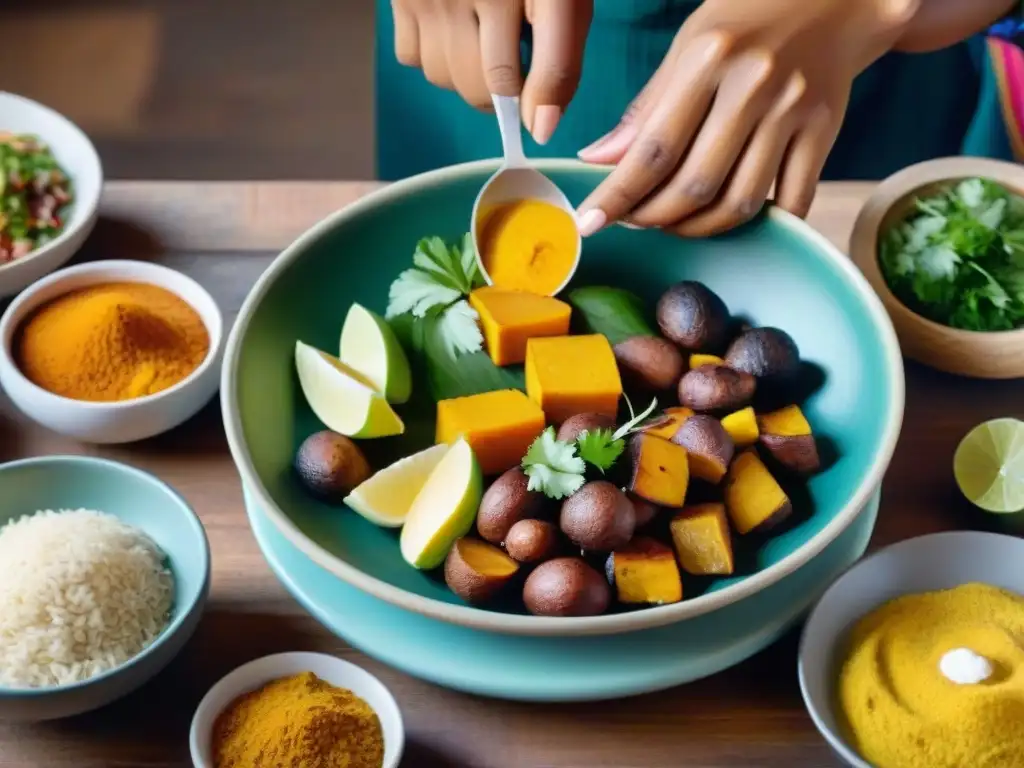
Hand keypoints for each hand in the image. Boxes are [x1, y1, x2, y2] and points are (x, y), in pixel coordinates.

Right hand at [392, 0, 592, 143]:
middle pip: (489, 87)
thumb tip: (542, 128)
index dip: (543, 106)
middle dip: (504, 95)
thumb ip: (560, 61)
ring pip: (446, 79)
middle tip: (512, 65)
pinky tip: (450, 25)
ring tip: (481, 39)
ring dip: (466, 77)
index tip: (538, 127)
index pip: (550, 66)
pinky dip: (432, 56)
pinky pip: (412, 58)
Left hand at [575, 0, 918, 236]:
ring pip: (739, 202)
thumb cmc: (747, 21)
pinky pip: (791, 202)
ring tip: (676, 224)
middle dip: (654, 218)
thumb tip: (598, 161)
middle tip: (634, 223)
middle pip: (695, 185)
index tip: (589, 224)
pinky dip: (760, 226)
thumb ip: (646, 108)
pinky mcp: (825, 130)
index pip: (653, 149)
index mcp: (707, 58)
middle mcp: (753, 85)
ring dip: (699, 229)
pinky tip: (730, 222)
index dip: (618, 195)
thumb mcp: (687, 47)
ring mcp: (794, 110)